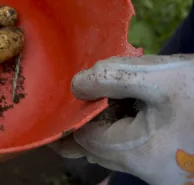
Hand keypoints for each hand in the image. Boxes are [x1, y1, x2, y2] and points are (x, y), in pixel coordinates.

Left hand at [50, 54, 193, 184]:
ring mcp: (163, 171)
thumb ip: (111, 77)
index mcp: (137, 152)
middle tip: (89, 93)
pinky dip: (128, 128)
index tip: (73, 94)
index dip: (74, 117)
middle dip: (89, 121)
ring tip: (115, 95)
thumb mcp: (161, 76)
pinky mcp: (174, 165)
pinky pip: (137, 150)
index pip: (84, 139)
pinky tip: (137, 105)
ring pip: (117, 150)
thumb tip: (76, 85)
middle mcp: (147, 170)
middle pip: (98, 148)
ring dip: (109, 124)